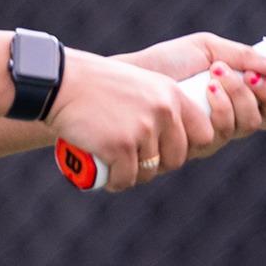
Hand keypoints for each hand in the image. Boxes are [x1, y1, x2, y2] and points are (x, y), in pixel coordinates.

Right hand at [42, 49, 214, 192]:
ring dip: (133, 174)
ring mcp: (142, 130)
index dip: (186, 147)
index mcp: (171, 94)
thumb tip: (173, 138)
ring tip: (117, 167)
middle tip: (136, 162)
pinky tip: (107, 176)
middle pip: (177, 158)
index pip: (204, 133)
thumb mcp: (140, 84)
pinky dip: (116, 182)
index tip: (166, 149)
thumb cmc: (96, 84)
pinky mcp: (120, 147)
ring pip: (150, 171)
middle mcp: (163, 112)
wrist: (62, 83)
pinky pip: (126, 179)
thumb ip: (160, 104)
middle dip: (158, 165)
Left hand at [114, 31, 265, 161]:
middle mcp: (233, 119)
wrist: (124, 83)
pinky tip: (201, 92)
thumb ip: (243, 56)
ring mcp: (215, 136)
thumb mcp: (206, 47)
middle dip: (263, 93)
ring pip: (247, 125)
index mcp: (241, 92)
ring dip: (235, 96)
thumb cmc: (162, 65)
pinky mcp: (193, 147)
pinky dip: (216, 108)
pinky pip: (220, 134)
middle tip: (242, 74)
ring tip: (211, 76)